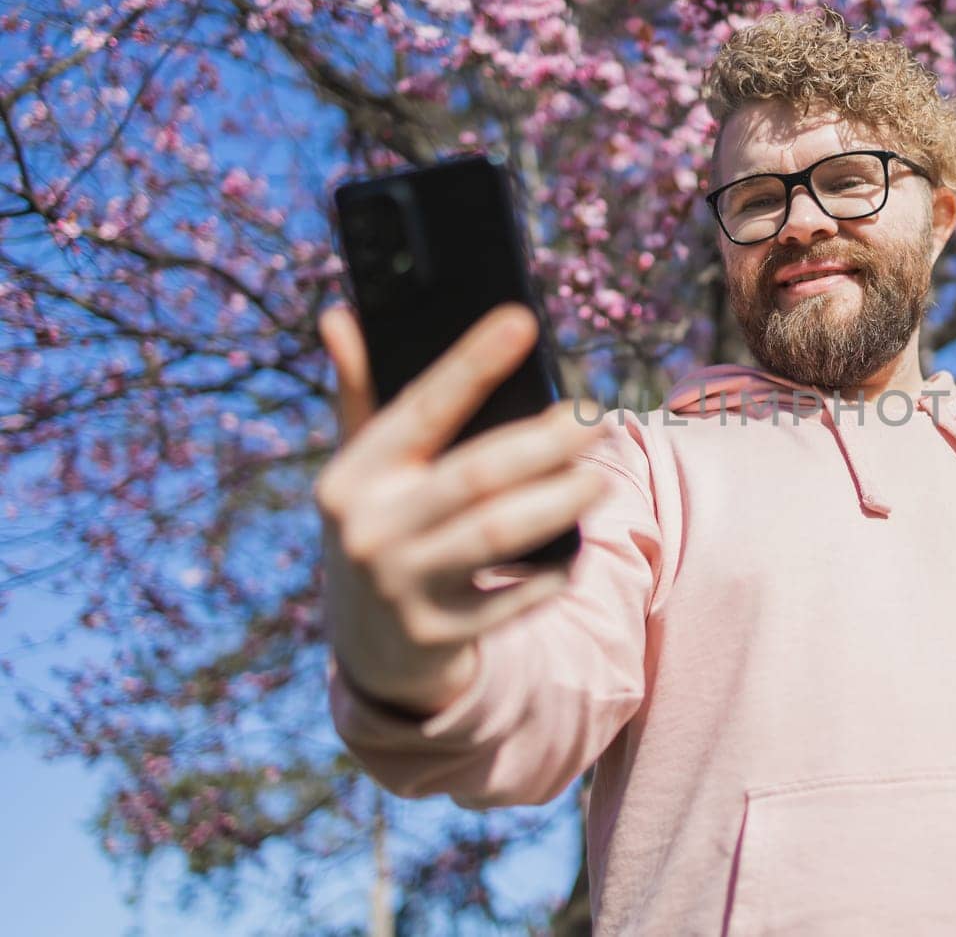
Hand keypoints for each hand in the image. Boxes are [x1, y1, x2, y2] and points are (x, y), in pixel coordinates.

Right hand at [314, 303, 606, 717]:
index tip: (522, 321)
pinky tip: (575, 552)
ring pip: (497, 533)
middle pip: (474, 474)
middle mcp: (370, 530)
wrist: (374, 652)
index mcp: (351, 477)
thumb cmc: (382, 530)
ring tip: (600, 480)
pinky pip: (512, 598)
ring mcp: (402, 586)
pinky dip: (550, 573)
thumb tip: (340, 317)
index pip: (420, 409)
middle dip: (545, 441)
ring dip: (559, 501)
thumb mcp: (362, 472)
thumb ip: (360, 394)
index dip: (471, 363)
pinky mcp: (438, 634)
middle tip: (598, 416)